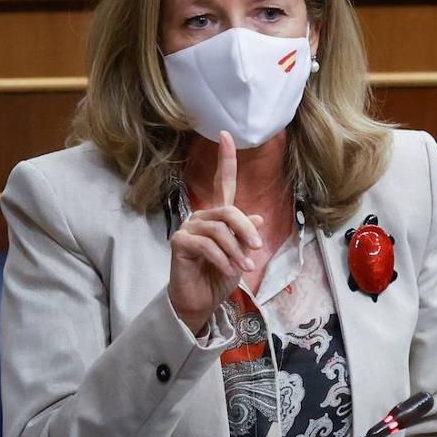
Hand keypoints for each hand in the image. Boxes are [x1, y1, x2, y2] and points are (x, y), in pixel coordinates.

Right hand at [167, 131, 263, 334]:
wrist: (201, 301)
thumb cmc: (219, 277)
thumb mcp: (240, 255)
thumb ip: (245, 236)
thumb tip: (257, 218)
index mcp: (217, 216)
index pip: (221, 183)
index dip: (225, 159)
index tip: (226, 134)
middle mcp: (201, 217)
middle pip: (227, 211)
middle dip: (244, 230)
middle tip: (256, 250)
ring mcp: (188, 228)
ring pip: (218, 229)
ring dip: (235, 250)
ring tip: (242, 267)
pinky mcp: (179, 243)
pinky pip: (205, 244)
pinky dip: (221, 258)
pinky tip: (228, 270)